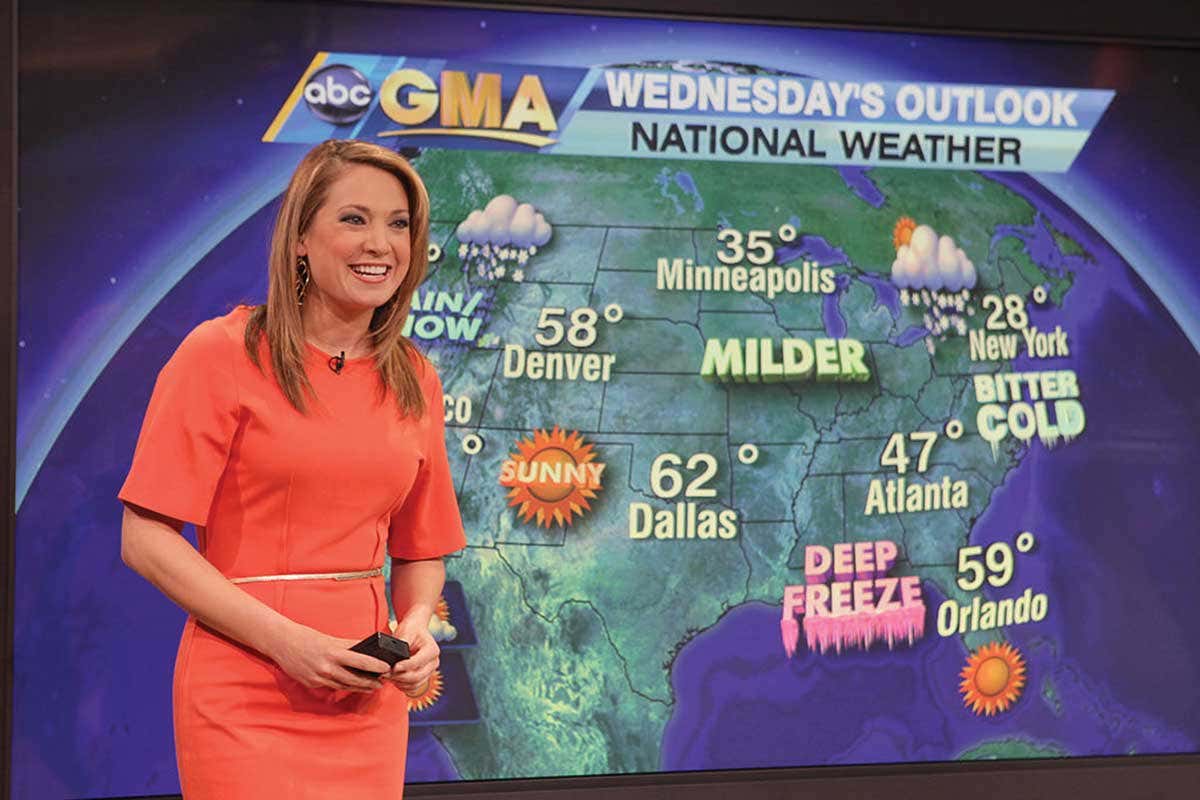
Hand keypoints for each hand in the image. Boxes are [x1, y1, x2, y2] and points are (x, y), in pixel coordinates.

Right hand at [266, 622, 389, 692]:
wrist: (282, 643)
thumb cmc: (308, 637)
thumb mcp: (331, 639)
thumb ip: (349, 645)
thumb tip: (367, 648)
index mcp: (333, 653)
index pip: (360, 661)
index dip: (375, 666)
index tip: (387, 668)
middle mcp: (327, 667)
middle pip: (354, 679)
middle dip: (370, 682)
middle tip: (383, 683)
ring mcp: (318, 678)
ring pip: (344, 686)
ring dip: (359, 687)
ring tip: (371, 687)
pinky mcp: (311, 684)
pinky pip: (331, 687)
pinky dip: (342, 686)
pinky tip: (352, 687)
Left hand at [386, 611, 439, 694]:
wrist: (416, 629)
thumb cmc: (411, 629)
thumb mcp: (406, 632)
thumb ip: (401, 645)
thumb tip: (393, 658)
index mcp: (432, 650)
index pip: (418, 663)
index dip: (404, 666)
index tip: (392, 667)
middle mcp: (434, 662)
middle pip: (417, 677)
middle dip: (399, 677)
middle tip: (385, 674)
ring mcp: (430, 671)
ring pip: (415, 684)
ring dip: (400, 683)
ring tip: (387, 676)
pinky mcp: (424, 677)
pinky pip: (413, 688)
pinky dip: (403, 686)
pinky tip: (394, 680)